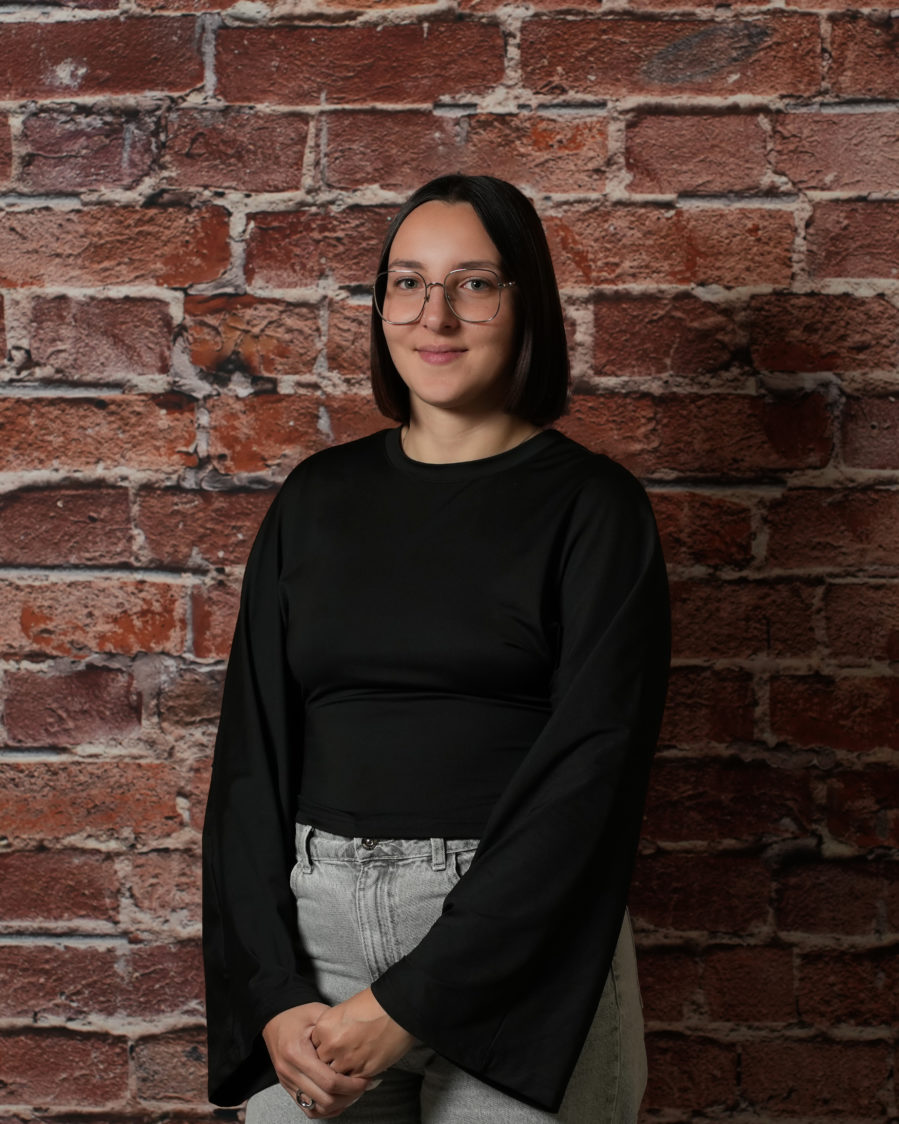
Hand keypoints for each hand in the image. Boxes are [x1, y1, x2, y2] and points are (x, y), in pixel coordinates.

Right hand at [262, 1003, 373, 1118]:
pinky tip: (338, 1099)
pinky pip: (308, 1109)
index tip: (365, 1079)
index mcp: (297, 1053)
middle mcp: (290, 1072)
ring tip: (353, 1093)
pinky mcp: (288, 1089)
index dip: (351, 1085)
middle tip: (363, 1086)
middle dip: (348, 1096)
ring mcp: (287, 1083)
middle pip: (325, 1099)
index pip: (329, 1081)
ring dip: (338, 1104)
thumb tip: (358, 1043)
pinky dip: (325, 1109)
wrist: (274, 1022)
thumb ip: (334, 1028)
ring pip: (317, 1108)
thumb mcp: (317, 1013)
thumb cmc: (297, 1016)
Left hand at [311, 988, 416, 1078]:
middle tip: (343, 1056)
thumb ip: (332, 1027)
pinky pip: (351, 1083)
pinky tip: (361, 1069)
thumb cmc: (375, 1004)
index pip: (314, 1047)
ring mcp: (346, 1060)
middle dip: (331, 1062)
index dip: (324, 1048)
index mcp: (325, 1026)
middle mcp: (332, 1044)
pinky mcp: (362, 1071)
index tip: (332, 1046)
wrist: (398, 1008)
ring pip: (335, 1077)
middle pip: (322, 1063)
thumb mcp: (345, 1009)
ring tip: (353, 1064)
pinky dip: (354, 1080)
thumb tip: (329, 1040)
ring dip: (343, 1073)